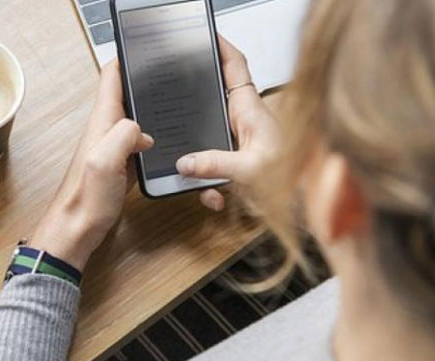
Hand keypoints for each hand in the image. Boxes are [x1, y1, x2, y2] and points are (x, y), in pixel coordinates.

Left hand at [30, 61, 153, 270]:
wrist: (75, 231)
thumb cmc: (85, 201)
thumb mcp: (104, 162)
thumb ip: (123, 135)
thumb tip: (142, 130)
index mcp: (101, 124)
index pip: (110, 79)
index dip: (125, 60)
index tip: (144, 49)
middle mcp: (106, 132)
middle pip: (125, 96)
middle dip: (144, 82)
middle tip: (170, 75)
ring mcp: (113, 149)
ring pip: (134, 120)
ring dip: (150, 110)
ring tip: (174, 102)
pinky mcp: (121, 167)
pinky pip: (138, 144)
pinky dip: (153, 138)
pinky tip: (167, 142)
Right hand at [176, 36, 281, 210]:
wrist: (309, 198)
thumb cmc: (294, 176)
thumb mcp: (249, 169)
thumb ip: (215, 164)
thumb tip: (185, 162)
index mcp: (249, 109)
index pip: (233, 66)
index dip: (219, 48)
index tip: (202, 38)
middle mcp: (244, 120)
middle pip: (212, 100)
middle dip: (193, 109)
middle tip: (175, 108)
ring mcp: (240, 141)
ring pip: (208, 139)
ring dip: (201, 164)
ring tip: (205, 183)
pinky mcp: (238, 161)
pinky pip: (213, 168)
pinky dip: (211, 186)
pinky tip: (217, 198)